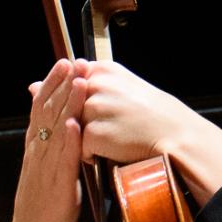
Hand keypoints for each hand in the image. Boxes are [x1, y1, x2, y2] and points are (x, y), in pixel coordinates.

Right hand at [11, 60, 84, 221]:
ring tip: (78, 82)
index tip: (64, 62)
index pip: (40, 108)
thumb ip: (46, 136)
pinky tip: (74, 125)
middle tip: (72, 61)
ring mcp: (46, 167)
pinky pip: (62, 160)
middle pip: (46, 113)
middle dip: (60, 85)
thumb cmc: (43, 196)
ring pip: (55, 131)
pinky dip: (67, 141)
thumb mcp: (43, 161)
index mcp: (35, 146)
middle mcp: (38, 152)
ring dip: (67, 105)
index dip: (51, 84)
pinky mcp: (57, 184)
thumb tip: (56, 111)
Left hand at [72, 60, 221, 204]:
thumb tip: (48, 85)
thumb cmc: (151, 112)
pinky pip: (81, 147)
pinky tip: (114, 146)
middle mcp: (97, 84)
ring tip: (115, 134)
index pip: (74, 85)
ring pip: (74, 127)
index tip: (108, 107)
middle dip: (84, 120)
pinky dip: (93, 152)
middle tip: (114, 123)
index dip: (86, 101)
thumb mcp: (124, 86)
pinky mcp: (93, 133)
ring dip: (88, 136)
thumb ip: (92, 84)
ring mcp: (95, 108)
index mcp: (105, 69)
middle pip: (72, 108)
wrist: (174, 132)